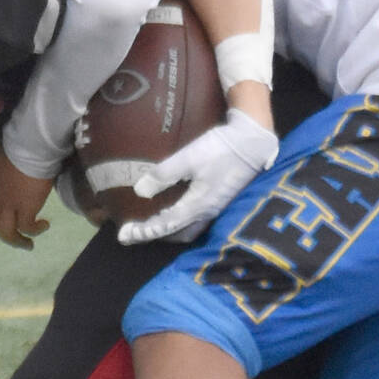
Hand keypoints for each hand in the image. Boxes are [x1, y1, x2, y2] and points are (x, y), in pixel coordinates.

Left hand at [0, 144, 53, 249]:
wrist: (28, 147)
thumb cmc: (16, 145)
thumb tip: (1, 163)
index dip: (0, 218)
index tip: (11, 220)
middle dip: (7, 237)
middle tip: (18, 241)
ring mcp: (9, 207)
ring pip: (8, 233)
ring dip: (18, 242)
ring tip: (29, 245)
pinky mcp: (26, 209)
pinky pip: (28, 227)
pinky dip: (35, 230)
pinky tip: (44, 225)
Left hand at [116, 107, 278, 244]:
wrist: (254, 143)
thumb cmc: (221, 148)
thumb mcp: (189, 157)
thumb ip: (164, 174)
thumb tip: (139, 190)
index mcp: (198, 205)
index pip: (165, 226)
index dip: (144, 232)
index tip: (124, 235)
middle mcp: (207, 212)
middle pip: (177, 233)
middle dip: (155, 235)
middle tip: (135, 231)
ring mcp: (216, 208)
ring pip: (189, 228)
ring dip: (169, 230)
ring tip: (152, 224)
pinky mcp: (220, 200)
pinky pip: (197, 219)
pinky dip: (181, 220)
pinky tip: (175, 208)